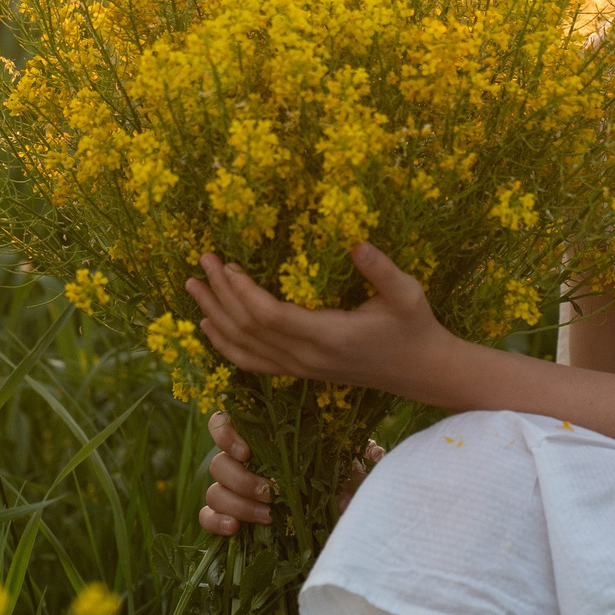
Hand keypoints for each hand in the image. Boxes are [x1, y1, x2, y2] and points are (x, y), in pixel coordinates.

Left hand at [183, 242, 449, 394]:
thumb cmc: (415, 327)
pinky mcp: (300, 372)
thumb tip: (357, 242)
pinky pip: (252, 362)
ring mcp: (301, 369)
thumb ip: (381, 269)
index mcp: (329, 337)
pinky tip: (209, 326)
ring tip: (193, 287)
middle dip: (221, 294)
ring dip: (215, 316)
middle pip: (249, 329)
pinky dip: (226, 345)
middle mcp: (307, 358)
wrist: (421, 372)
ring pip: (244, 348)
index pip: (271, 317)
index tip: (228, 265)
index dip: (244, 293)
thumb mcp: (407, 294)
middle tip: (202, 262)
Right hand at [197, 412, 385, 536]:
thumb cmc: (338, 483)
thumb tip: (372, 452)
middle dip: (241, 479)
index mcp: (262, 440)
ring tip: (267, 515)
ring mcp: (233, 491)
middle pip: (218, 463)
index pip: (225, 423)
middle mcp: (242, 463)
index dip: (226, 433)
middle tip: (270, 492)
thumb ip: (356, 456)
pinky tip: (236, 529)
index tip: (247, 451)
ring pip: (213, 491)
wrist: (334, 518)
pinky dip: (216, 522)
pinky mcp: (229, 517)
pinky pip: (207, 516)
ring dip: (236, 503)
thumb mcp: (348, 467)